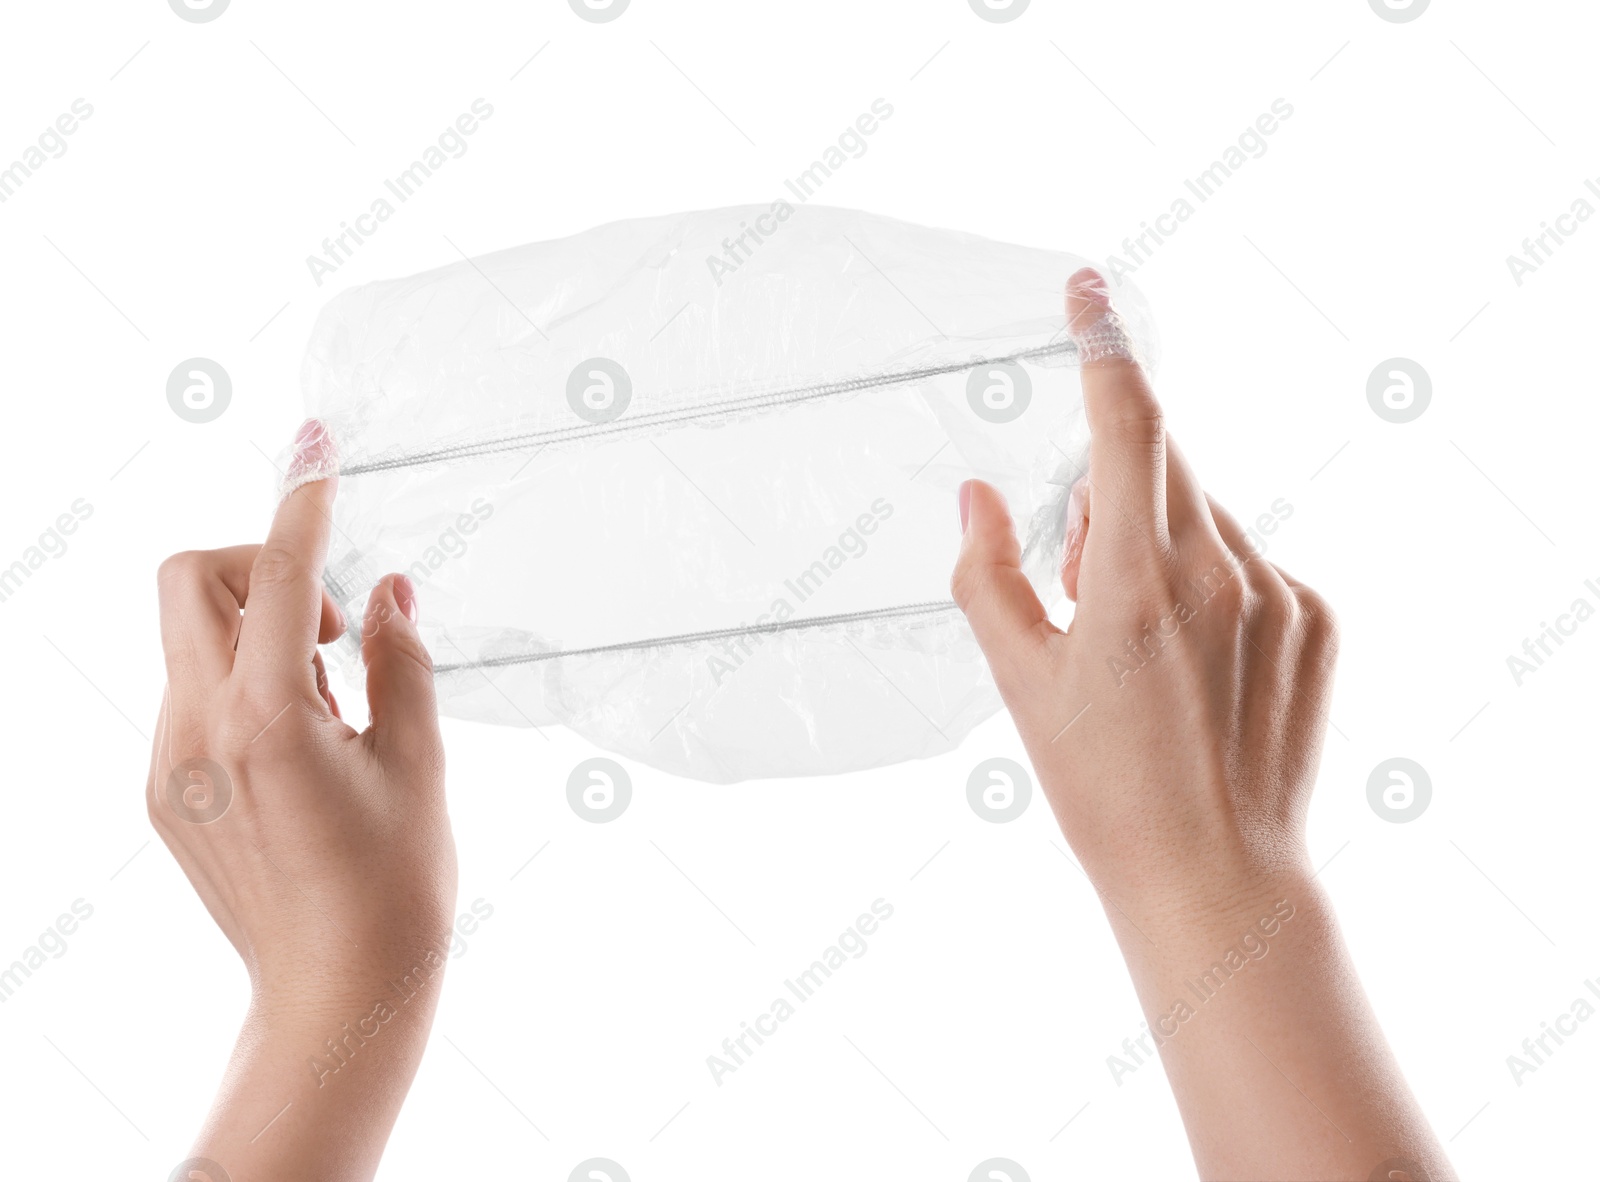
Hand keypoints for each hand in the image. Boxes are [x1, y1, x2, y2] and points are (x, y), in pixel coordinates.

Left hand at [149, 420, 455, 1180]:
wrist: (338, 992)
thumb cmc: (395, 888)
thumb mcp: (417, 761)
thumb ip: (399, 658)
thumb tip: (386, 590)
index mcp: (268, 719)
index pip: (274, 573)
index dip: (299, 499)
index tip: (314, 446)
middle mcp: (198, 733)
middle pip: (187, 579)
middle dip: (254, 564)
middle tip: (330, 627)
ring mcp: (170, 764)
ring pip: (184, 636)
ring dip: (252, 627)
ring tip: (328, 700)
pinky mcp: (165, 792)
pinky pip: (190, 693)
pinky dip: (241, 680)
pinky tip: (301, 742)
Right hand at [951, 272, 1451, 1181]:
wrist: (1217, 875)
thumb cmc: (1106, 791)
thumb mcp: (1020, 683)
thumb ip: (988, 574)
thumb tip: (978, 496)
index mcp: (1137, 583)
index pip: (1124, 427)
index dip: (1103, 348)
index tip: (1090, 292)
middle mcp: (1220, 571)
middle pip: (1162, 465)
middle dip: (1112, 490)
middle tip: (1084, 578)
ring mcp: (1280, 592)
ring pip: (1203, 514)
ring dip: (1160, 539)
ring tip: (1142, 642)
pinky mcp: (1317, 616)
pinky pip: (1250, 555)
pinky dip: (1211, 576)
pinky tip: (1193, 660)